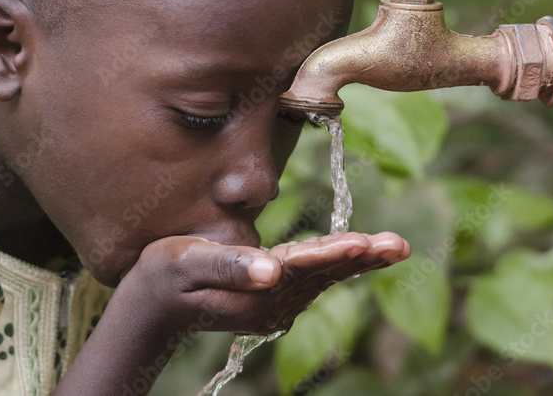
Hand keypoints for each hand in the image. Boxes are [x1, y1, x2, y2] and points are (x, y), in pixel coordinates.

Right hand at [119, 231, 409, 336]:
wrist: (151, 308)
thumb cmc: (165, 278)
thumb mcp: (188, 264)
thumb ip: (230, 266)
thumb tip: (273, 270)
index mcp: (256, 290)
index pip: (304, 267)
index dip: (336, 252)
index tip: (367, 244)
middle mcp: (273, 302)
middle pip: (325, 274)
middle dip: (364, 257)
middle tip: (401, 246)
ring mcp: (275, 303)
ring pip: (324, 276)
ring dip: (359, 260)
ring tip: (393, 247)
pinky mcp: (273, 297)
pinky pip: (313, 278)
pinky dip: (339, 263)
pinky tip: (362, 253)